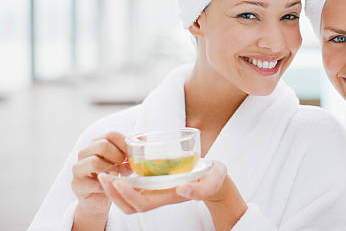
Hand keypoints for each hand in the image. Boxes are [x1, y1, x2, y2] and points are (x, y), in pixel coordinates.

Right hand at [72, 131, 127, 215]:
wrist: (98, 200)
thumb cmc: (112, 177)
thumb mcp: (124, 162)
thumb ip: (131, 151)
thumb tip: (143, 138)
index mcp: (96, 143)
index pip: (111, 134)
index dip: (125, 143)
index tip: (133, 154)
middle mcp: (84, 153)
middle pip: (102, 145)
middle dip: (118, 156)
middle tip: (124, 165)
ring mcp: (78, 168)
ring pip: (94, 162)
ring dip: (110, 169)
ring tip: (116, 175)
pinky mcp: (77, 184)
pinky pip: (93, 182)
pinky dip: (106, 185)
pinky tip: (112, 185)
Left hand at [98, 160, 228, 213]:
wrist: (216, 178)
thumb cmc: (214, 178)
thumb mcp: (213, 180)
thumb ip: (200, 188)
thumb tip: (182, 189)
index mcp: (170, 196)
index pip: (142, 203)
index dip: (127, 196)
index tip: (117, 181)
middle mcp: (160, 197)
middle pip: (130, 205)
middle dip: (113, 194)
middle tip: (102, 176)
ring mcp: (157, 191)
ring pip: (129, 199)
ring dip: (114, 189)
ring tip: (104, 173)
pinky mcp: (156, 183)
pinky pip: (134, 187)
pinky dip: (122, 182)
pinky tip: (117, 168)